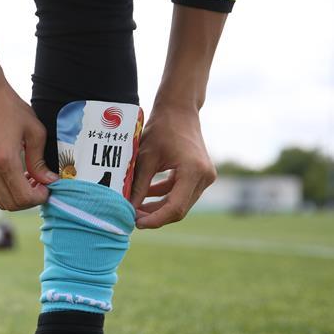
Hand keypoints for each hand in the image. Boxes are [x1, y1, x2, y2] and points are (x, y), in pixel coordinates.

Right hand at [0, 82, 58, 210]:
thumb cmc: (10, 107)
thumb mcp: (34, 131)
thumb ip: (40, 160)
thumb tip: (48, 180)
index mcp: (5, 160)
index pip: (23, 196)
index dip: (39, 198)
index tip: (48, 187)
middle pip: (10, 204)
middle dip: (29, 201)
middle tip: (41, 186)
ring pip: (0, 200)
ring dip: (17, 196)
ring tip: (31, 180)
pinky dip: (7, 189)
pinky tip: (18, 174)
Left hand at [129, 105, 216, 227]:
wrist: (179, 110)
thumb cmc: (161, 129)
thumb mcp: (145, 158)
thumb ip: (138, 185)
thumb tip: (128, 209)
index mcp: (194, 172)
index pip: (175, 207)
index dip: (155, 219)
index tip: (136, 223)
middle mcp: (205, 177)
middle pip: (179, 208)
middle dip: (155, 215)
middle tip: (132, 217)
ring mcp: (205, 176)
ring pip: (180, 202)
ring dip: (158, 207)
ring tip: (135, 208)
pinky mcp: (200, 175)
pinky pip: (181, 192)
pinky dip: (164, 195)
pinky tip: (144, 195)